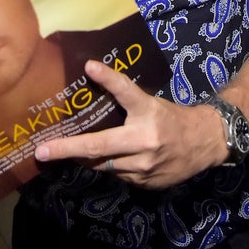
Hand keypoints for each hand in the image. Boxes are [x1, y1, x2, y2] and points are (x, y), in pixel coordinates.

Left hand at [33, 58, 227, 187]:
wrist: (206, 143)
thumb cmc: (172, 118)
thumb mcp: (151, 103)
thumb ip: (124, 101)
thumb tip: (92, 82)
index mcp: (148, 112)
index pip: (125, 91)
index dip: (108, 78)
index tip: (89, 66)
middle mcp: (145, 140)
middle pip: (99, 146)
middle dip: (67, 149)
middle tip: (42, 151)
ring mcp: (145, 166)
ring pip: (103, 164)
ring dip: (87, 158)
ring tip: (70, 152)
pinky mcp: (146, 183)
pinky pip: (118, 175)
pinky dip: (109, 166)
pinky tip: (108, 159)